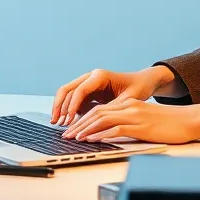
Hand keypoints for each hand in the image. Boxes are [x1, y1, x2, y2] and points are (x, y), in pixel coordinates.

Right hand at [50, 66, 172, 126]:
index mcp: (100, 76)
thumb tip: (97, 120)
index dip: (72, 105)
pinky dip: (68, 110)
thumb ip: (112, 108)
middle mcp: (91, 77)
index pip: (80, 90)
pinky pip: (73, 100)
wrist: (143, 82)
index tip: (69, 120)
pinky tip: (68, 123)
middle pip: (67, 89)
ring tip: (58, 124)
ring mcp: (88, 83)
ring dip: (61, 108)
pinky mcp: (88, 92)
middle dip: (60, 106)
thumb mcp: (128, 100)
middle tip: (56, 123)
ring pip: (67, 94)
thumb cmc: (138, 88)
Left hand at [65, 99, 199, 145]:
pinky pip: (116, 129)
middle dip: (79, 124)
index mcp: (130, 104)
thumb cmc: (171, 123)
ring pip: (103, 120)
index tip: (73, 129)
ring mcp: (135, 116)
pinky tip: (92, 140)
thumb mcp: (147, 120)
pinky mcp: (141, 126)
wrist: (190, 120)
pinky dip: (101, 134)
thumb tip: (112, 133)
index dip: (84, 119)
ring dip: (86, 129)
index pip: (100, 110)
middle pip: (97, 113)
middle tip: (67, 135)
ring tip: (73, 138)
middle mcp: (130, 107)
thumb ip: (130, 123)